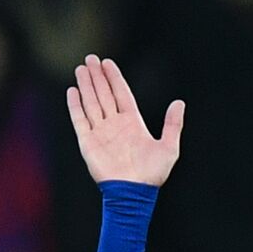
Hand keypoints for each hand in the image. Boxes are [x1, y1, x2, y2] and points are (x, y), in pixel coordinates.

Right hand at [67, 54, 183, 185]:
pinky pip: (80, 121)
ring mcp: (100, 133)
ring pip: (91, 103)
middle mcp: (115, 125)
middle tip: (90, 59)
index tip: (107, 62)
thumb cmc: (152, 174)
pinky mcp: (88, 143)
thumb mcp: (169, 147)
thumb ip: (173, 124)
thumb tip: (179, 102)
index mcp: (132, 123)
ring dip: (86, 86)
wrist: (134, 193)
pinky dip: (75, 106)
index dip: (114, 78)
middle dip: (97, 76)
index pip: (121, 93)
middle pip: (104, 94)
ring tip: (80, 68)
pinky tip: (73, 91)